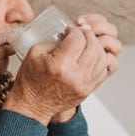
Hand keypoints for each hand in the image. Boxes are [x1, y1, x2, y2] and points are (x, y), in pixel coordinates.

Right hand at [4, 16, 119, 123]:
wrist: (33, 105)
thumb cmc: (31, 79)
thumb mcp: (35, 53)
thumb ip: (54, 41)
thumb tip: (69, 35)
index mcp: (59, 65)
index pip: (77, 39)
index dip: (74, 30)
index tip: (69, 30)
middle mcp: (75, 75)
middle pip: (93, 46)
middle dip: (88, 35)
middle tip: (80, 34)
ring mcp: (84, 84)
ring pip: (101, 58)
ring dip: (96, 47)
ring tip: (86, 44)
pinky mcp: (88, 90)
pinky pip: (103, 70)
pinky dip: (100, 59)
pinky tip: (91, 56)